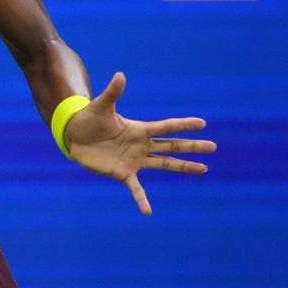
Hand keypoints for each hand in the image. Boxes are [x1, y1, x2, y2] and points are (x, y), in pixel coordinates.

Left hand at [64, 72, 214, 215]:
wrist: (74, 136)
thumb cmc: (89, 119)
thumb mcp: (101, 106)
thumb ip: (113, 93)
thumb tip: (120, 75)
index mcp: (138, 129)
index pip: (165, 127)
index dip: (182, 125)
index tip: (202, 123)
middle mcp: (141, 145)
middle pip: (171, 146)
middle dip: (191, 146)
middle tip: (213, 147)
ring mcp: (134, 160)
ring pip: (164, 164)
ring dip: (183, 167)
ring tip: (203, 169)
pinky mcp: (122, 173)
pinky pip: (136, 189)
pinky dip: (142, 200)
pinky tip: (148, 212)